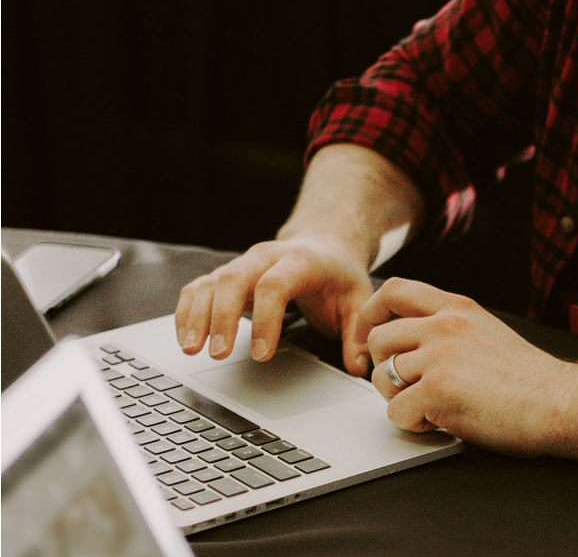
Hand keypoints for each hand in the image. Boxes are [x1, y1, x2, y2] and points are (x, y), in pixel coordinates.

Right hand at [175, 239, 374, 372]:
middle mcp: (266, 257)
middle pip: (234, 278)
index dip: (265, 319)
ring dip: (197, 315)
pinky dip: (187, 311)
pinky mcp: (227, 275)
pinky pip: (198, 288)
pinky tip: (185, 339)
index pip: (275, 285)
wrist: (325, 244)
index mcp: (301, 261)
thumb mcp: (359, 299)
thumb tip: (360, 367)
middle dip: (222, 316)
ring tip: (192, 350)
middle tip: (218, 354)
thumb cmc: (339, 275)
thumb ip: (358, 333)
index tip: (261, 355)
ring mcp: (244, 264)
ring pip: (211, 282)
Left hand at [356, 278, 573, 456]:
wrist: (559, 402)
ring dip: (397, 398)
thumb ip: (451, 328)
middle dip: (383, 367)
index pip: (395, 290)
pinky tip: (440, 422)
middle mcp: (445, 326)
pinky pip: (395, 411)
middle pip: (379, 337)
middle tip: (405, 388)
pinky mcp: (437, 391)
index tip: (371, 338)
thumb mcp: (486, 331)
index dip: (372, 313)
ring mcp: (440, 356)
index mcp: (458, 308)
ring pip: (381, 376)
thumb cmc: (529, 379)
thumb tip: (412, 341)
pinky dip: (412, 424)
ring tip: (430, 407)